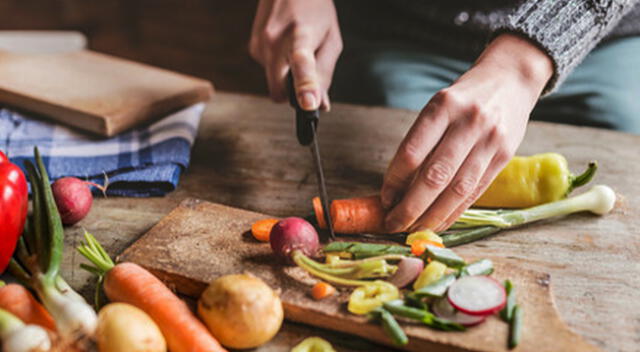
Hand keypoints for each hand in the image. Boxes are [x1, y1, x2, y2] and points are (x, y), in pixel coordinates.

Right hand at [249, 0, 341, 110]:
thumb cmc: (314, 9)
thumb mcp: (331, 40)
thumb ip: (325, 74)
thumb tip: (320, 104)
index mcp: (300, 35)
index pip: (301, 63)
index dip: (304, 86)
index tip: (308, 104)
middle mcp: (274, 40)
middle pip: (279, 91)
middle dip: (292, 93)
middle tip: (308, 79)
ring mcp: (259, 44)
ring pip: (274, 83)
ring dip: (287, 76)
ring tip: (297, 50)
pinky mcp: (253, 48)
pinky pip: (269, 72)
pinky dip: (279, 67)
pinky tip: (285, 46)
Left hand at [381, 34, 552, 232]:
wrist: (510, 79)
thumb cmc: (464, 98)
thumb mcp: (438, 106)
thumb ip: (421, 142)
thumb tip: (396, 188)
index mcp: (443, 106)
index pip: (412, 153)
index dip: (394, 181)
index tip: (384, 199)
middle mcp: (468, 122)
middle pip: (435, 176)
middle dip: (410, 207)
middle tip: (393, 224)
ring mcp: (490, 140)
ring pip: (457, 189)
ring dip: (432, 216)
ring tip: (413, 229)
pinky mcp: (505, 156)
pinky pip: (475, 192)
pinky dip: (454, 212)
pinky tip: (439, 222)